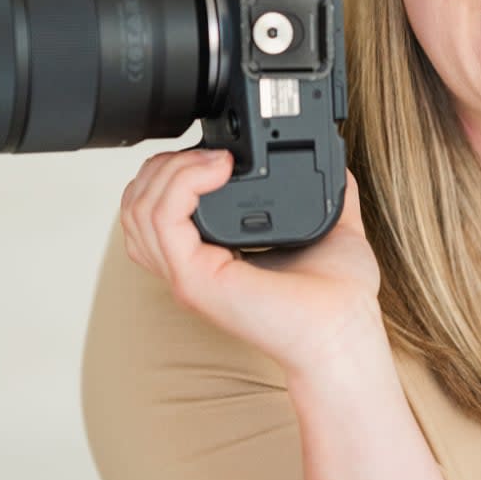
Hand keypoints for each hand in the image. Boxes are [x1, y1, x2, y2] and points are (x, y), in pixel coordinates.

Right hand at [119, 146, 383, 376]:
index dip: (171, 171)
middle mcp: (190, 266)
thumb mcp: (325, 222)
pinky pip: (162, 220)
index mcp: (209, 255)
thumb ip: (321, 188)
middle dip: (163, 165)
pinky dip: (182, 184)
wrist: (345, 327)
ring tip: (214, 160)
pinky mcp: (194, 280)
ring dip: (171, 170)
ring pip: (139, 210)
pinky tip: (217, 171)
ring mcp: (187, 275)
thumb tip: (332, 157)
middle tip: (209, 153)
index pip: (155, 208)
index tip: (215, 152)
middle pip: (135, 205)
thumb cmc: (339, 293)